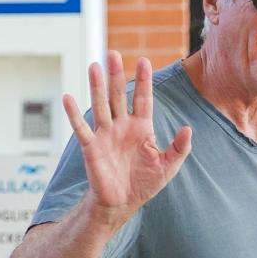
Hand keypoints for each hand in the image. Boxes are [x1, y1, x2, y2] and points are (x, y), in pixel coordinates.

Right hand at [64, 51, 191, 223]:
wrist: (122, 203)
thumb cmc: (144, 184)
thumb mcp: (168, 167)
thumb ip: (179, 148)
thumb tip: (188, 129)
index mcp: (141, 127)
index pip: (143, 99)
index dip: (144, 80)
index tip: (144, 60)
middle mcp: (122, 126)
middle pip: (119, 95)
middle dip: (116, 75)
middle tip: (113, 53)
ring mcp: (105, 134)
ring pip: (101, 105)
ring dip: (97, 86)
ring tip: (94, 66)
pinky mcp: (91, 147)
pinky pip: (81, 128)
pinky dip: (73, 114)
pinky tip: (68, 97)